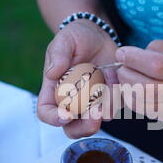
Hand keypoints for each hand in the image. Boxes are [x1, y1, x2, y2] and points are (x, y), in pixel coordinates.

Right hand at [37, 19, 117, 138]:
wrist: (99, 34)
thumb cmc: (77, 37)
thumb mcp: (65, 39)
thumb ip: (58, 54)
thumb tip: (52, 73)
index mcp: (54, 91)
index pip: (47, 113)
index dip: (54, 118)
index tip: (66, 115)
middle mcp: (72, 102)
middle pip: (73, 128)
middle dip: (84, 127)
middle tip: (95, 116)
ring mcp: (92, 103)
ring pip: (97, 121)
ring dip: (104, 110)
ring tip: (106, 80)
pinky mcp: (110, 99)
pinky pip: (115, 107)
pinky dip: (116, 96)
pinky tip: (114, 76)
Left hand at [115, 40, 162, 121]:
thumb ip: (159, 47)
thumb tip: (133, 55)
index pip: (157, 66)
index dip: (134, 58)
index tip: (122, 52)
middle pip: (145, 87)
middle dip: (126, 73)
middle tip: (122, 64)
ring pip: (139, 101)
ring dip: (125, 86)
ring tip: (126, 75)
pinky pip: (140, 109)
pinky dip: (131, 97)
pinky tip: (133, 86)